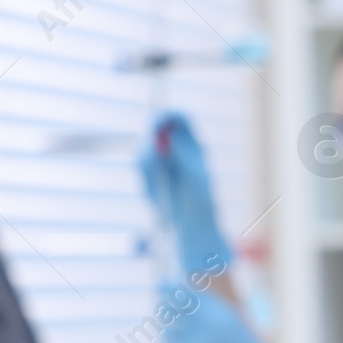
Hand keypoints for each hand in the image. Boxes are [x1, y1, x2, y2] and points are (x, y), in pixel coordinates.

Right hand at [138, 111, 232, 274]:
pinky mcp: (150, 172)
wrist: (190, 226)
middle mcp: (176, 148)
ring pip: (145, 145)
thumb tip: (171, 136)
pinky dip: (145, 171)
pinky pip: (141, 163)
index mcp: (193, 145)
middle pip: (159, 127)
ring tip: (161, 183)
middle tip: (151, 152)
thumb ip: (184, 156)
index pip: (180, 119)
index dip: (167, 116)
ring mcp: (162, 159)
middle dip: (151, 135)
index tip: (157, 123)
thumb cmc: (201, 203)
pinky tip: (156, 189)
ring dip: (148, 159)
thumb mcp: (197, 179)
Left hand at [163, 285, 317, 342]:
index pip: (188, 292)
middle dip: (165, 309)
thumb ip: (211, 313)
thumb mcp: (234, 327)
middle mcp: (211, 323)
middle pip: (174, 306)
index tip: (161, 286)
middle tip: (163, 314)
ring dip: (170, 335)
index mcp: (223, 312)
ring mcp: (201, 341)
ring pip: (168, 330)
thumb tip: (181, 300)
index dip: (171, 288)